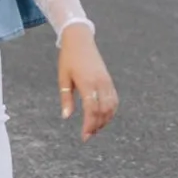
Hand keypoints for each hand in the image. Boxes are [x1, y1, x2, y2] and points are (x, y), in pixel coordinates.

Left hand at [57, 24, 117, 140]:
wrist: (80, 41)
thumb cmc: (68, 59)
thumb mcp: (63, 78)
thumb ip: (66, 98)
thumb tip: (66, 117)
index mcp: (87, 82)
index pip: (91, 109)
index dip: (89, 125)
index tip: (84, 137)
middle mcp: (100, 83)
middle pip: (103, 111)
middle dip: (97, 126)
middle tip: (88, 135)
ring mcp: (107, 82)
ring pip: (111, 107)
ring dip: (104, 120)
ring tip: (94, 128)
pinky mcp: (109, 81)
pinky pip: (114, 100)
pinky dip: (110, 111)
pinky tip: (103, 118)